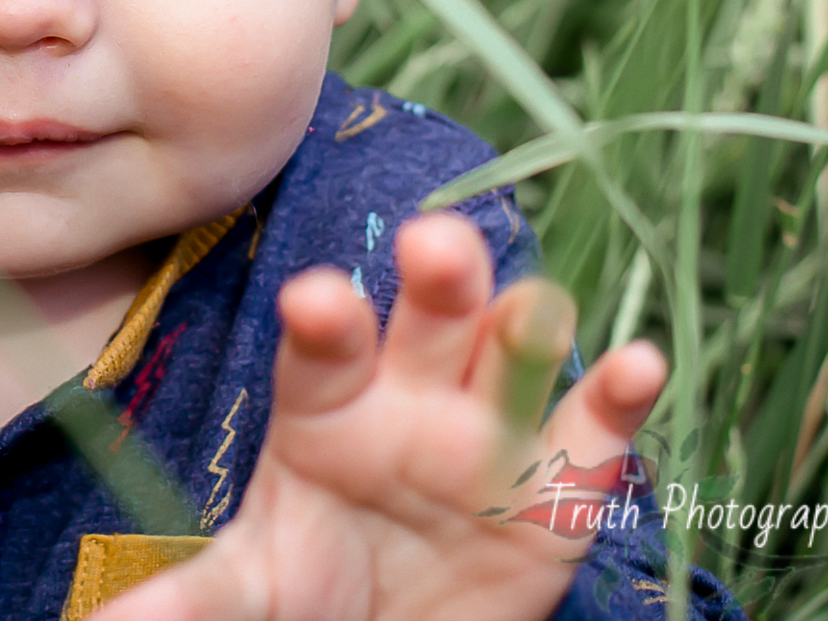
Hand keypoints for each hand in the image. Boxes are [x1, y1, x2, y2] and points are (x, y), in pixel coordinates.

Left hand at [95, 213, 665, 620]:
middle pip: (429, 315)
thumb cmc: (316, 588)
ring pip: (515, 346)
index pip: (324, 348)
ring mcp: (492, 425)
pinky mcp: (562, 476)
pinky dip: (619, 394)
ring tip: (536, 310)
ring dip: (529, 320)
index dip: (324, 319)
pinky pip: (594, 426)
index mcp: (329, 404)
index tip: (313, 298)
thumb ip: (194, 603)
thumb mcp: (255, 596)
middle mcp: (413, 391)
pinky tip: (633, 366)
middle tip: (434, 243)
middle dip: (437, 276)